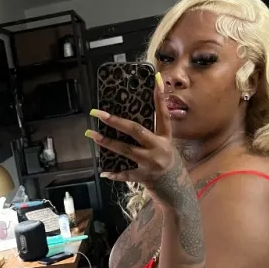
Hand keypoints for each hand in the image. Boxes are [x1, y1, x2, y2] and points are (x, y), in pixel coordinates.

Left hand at [87, 73, 186, 205]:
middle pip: (136, 130)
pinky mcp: (144, 176)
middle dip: (116, 121)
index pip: (162, 113)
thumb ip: (153, 131)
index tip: (155, 78)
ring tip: (92, 135)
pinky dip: (114, 174)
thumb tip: (137, 113)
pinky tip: (103, 172)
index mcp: (166, 137)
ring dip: (107, 143)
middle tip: (99, 114)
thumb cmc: (167, 162)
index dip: (160, 96)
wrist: (176, 189)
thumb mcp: (165, 144)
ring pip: (126, 150)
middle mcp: (159, 148)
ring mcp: (151, 163)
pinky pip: (125, 174)